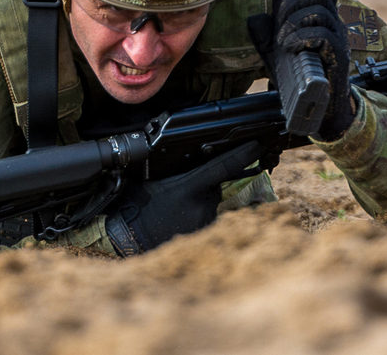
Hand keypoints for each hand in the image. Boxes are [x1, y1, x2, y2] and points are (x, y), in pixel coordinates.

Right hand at [105, 140, 265, 254]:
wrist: (129, 240)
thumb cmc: (137, 208)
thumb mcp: (155, 181)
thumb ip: (179, 171)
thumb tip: (194, 159)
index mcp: (189, 187)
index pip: (223, 166)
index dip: (243, 154)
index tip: (257, 145)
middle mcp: (202, 206)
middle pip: (215, 188)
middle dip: (205, 188)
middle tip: (180, 195)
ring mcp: (205, 225)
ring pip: (211, 207)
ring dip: (200, 206)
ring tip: (174, 214)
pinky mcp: (205, 239)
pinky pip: (207, 223)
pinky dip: (197, 221)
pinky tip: (178, 225)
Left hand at [249, 0, 356, 141]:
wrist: (318, 105)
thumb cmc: (302, 76)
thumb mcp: (278, 53)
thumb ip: (268, 36)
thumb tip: (254, 19)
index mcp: (324, 19)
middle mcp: (335, 25)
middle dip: (294, 2)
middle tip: (279, 20)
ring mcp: (339, 39)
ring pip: (320, 13)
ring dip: (295, 22)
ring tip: (282, 40)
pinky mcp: (338, 55)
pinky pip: (322, 35)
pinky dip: (301, 38)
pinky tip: (289, 47)